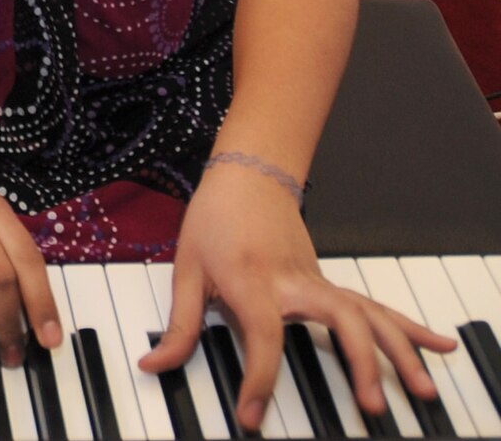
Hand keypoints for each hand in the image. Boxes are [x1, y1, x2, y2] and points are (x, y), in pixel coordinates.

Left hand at [142, 161, 456, 429]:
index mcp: (253, 281)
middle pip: (341, 318)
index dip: (259, 378)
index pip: (263, 336)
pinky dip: (410, 328)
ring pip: (370, 313)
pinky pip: (376, 307)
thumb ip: (178, 325)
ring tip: (422, 389)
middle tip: (370, 406)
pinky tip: (440, 347)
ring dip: (399, 351)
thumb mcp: (185, 269)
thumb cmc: (214, 221)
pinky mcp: (331, 283)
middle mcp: (295, 282)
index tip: (252, 416)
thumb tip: (154, 365)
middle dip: (360, 362)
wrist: (246, 177)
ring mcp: (320, 281)